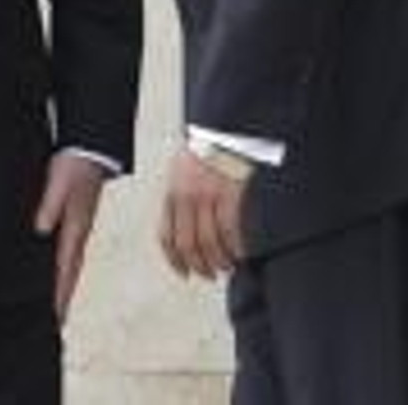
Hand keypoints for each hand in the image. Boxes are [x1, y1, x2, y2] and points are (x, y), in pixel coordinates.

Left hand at [32, 151, 107, 321]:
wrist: (93, 146)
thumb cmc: (76, 163)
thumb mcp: (59, 181)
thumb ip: (50, 204)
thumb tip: (40, 228)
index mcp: (76, 226)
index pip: (66, 266)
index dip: (59, 290)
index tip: (55, 313)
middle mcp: (80, 230)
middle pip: (71, 270)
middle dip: (64, 296)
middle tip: (58, 320)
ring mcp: (80, 225)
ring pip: (72, 262)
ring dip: (65, 283)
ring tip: (59, 303)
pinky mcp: (77, 218)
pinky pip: (70, 249)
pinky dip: (64, 265)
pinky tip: (57, 268)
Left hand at [158, 145, 246, 280]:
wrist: (222, 132)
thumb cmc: (203, 155)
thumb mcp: (180, 175)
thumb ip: (179, 202)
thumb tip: (183, 235)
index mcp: (171, 194)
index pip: (167, 237)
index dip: (175, 261)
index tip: (184, 274)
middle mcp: (186, 197)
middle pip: (188, 245)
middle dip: (200, 266)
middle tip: (210, 275)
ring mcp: (208, 196)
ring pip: (211, 242)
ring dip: (220, 261)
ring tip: (227, 266)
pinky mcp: (229, 193)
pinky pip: (231, 230)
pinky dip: (236, 247)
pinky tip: (241, 253)